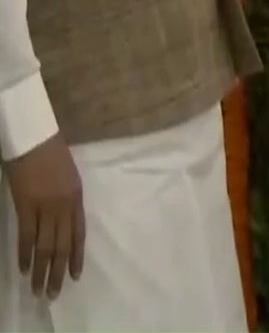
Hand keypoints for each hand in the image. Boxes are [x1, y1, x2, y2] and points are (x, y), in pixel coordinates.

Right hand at [4, 134, 83, 297]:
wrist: (35, 139)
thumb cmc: (52, 155)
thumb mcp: (69, 178)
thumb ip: (68, 200)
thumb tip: (64, 222)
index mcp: (77, 198)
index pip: (79, 234)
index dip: (77, 257)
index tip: (75, 276)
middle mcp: (64, 205)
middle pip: (63, 245)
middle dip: (59, 271)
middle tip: (54, 293)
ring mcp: (45, 206)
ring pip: (46, 246)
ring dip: (42, 270)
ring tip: (38, 289)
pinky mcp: (25, 206)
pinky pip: (27, 236)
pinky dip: (25, 254)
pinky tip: (24, 269)